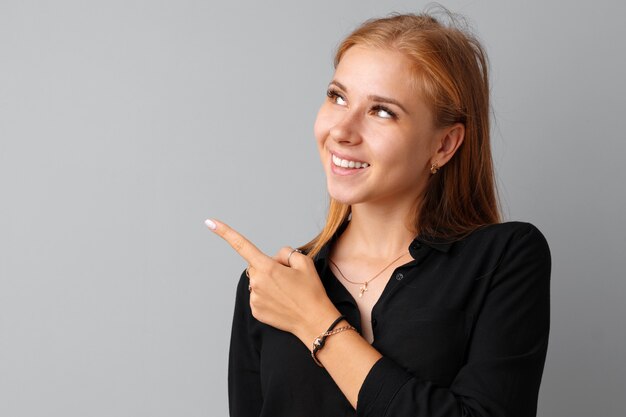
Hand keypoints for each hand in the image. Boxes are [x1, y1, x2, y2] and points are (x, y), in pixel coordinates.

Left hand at [205, 218, 340, 342]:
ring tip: (287, 292)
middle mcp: (257, 282)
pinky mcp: (255, 311)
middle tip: (288, 278)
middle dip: (268, 267)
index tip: (210, 222)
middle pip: (256, 266)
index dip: (225, 232)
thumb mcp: (304, 262)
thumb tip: (274, 258)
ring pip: (257, 282)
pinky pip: (258, 296)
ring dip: (268, 283)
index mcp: (267, 267)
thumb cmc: (311, 291)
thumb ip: (285, 253)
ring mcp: (254, 298)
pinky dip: (268, 296)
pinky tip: (281, 302)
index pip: (242, 245)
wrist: (314, 321)